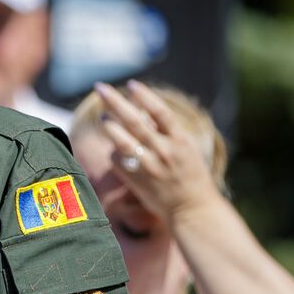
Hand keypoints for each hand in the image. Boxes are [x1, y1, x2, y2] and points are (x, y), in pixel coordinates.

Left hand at [94, 80, 220, 223]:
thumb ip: (166, 131)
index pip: (160, 111)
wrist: (192, 210)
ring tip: (103, 116)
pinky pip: (118, 161)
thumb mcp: (187, 149)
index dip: (145, 96)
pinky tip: (117, 150)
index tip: (131, 84)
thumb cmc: (191, 176)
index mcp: (180, 140)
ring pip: (121, 140)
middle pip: (134, 120)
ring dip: (109, 125)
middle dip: (115, 101)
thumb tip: (142, 111)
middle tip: (101, 87)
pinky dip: (115, 153)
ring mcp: (149, 166)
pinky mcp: (137, 180)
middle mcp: (164, 151)